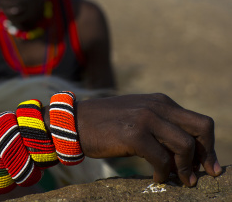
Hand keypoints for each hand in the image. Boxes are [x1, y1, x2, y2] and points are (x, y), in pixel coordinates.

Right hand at [74, 93, 221, 186]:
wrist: (74, 122)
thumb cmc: (105, 124)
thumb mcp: (137, 118)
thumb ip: (160, 127)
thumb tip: (185, 155)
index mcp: (160, 101)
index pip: (200, 122)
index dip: (208, 146)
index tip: (208, 166)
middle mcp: (156, 106)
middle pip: (202, 129)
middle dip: (206, 155)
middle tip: (201, 174)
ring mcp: (145, 118)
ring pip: (185, 145)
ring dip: (186, 168)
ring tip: (180, 180)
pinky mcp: (133, 135)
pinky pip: (162, 159)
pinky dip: (164, 173)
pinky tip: (157, 178)